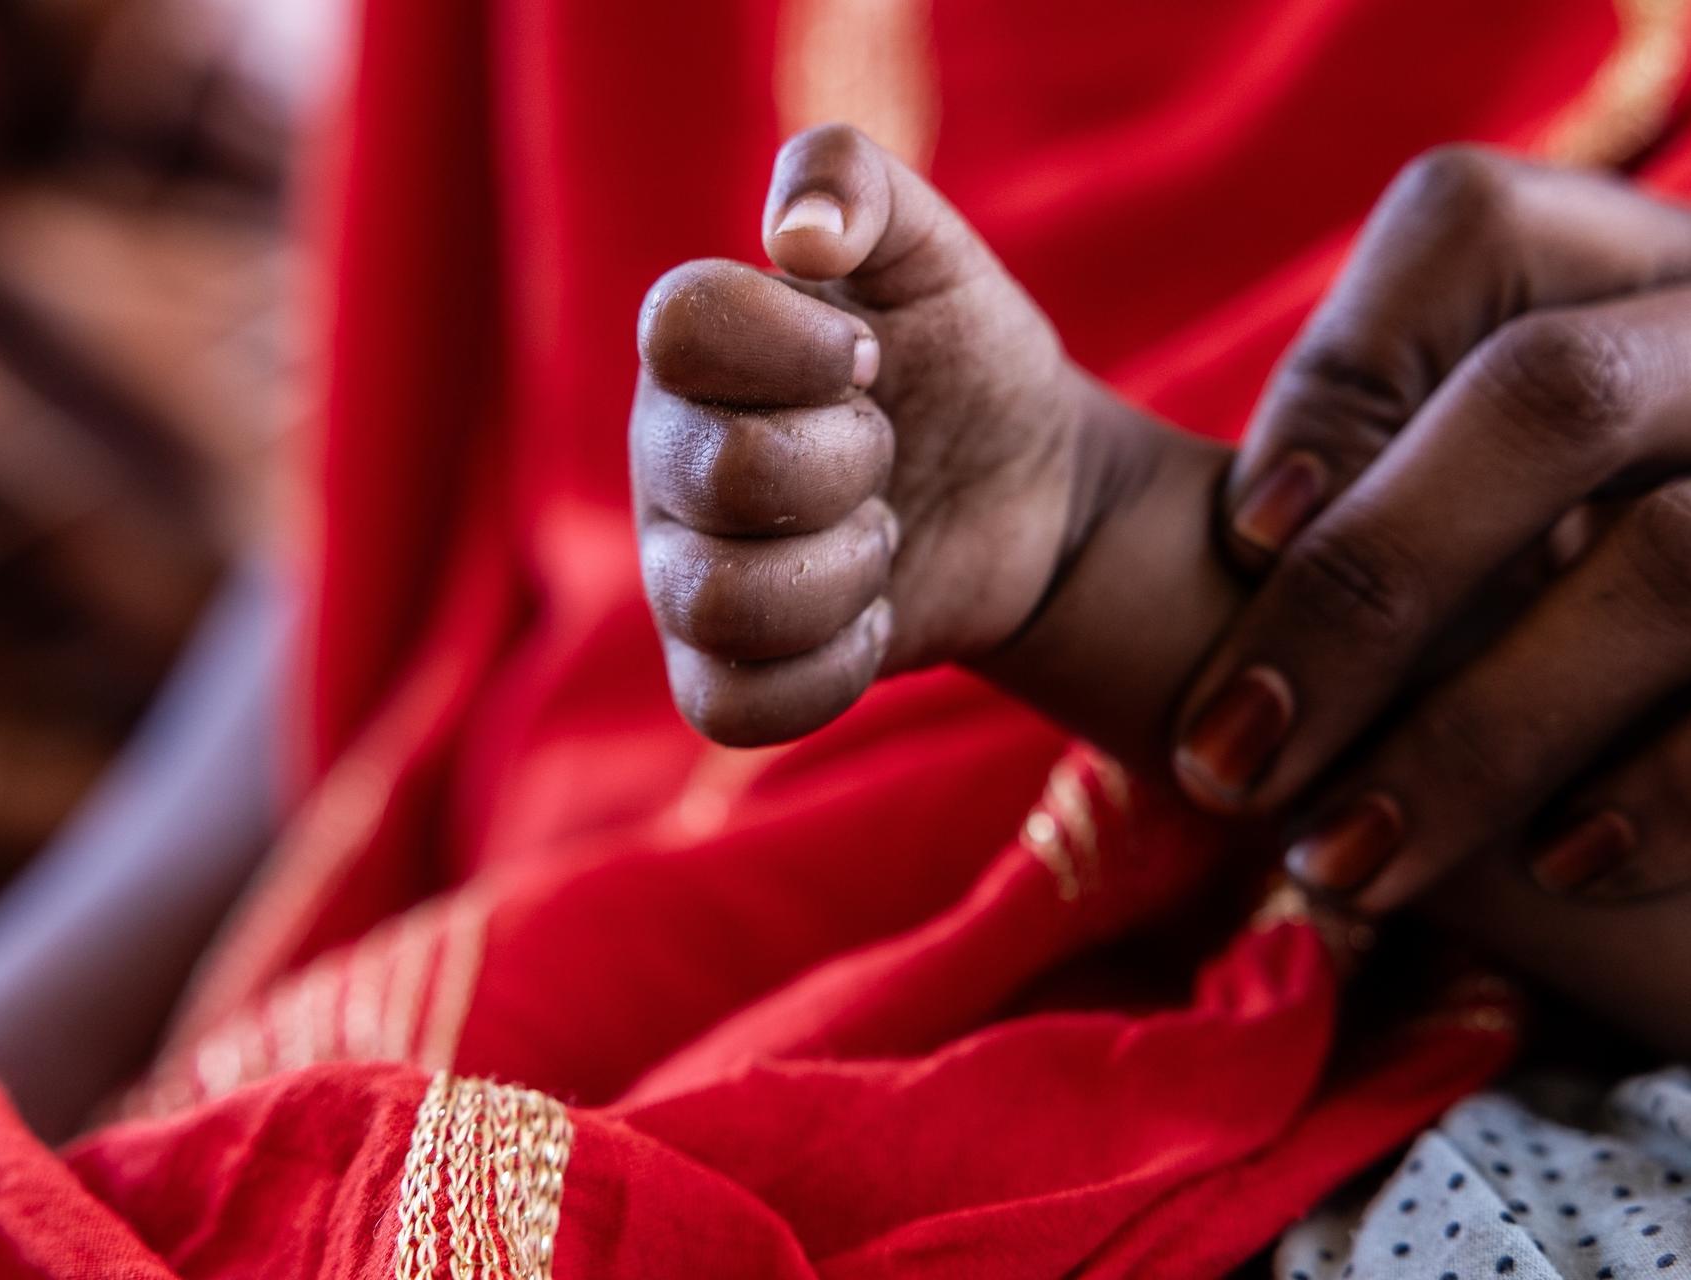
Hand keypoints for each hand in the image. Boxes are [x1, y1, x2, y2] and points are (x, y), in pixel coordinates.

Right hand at [632, 125, 1126, 745]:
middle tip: (886, 452)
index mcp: (695, 353)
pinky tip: (873, 619)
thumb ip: (857, 181)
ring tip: (881, 538)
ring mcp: (681, 575)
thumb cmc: (963, 363)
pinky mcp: (720, 673)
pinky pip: (732, 706)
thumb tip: (797, 235)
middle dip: (849, 464)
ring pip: (721, 602)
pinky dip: (828, 672)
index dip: (795, 346)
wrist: (1025, 491)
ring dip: (845, 572)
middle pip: (722, 475)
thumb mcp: (935, 250)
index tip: (871, 356)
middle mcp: (666, 462)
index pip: (679, 326)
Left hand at [1171, 145, 1690, 908]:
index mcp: (1644, 267)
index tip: (1236, 543)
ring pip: (1687, 562)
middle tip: (1228, 760)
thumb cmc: (1597, 590)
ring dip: (1481, 734)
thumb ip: (1393, 481)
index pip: (1471, 224)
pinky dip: (1674, 791)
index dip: (1336, 377)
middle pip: (1559, 394)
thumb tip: (1243, 542)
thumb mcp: (1506, 496)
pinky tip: (1560, 869)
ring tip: (1349, 859)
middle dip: (1365, 593)